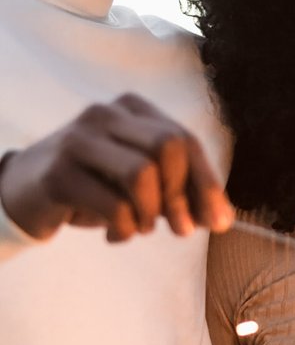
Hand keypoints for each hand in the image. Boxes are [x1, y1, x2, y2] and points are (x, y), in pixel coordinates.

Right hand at [0, 94, 232, 241]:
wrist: (22, 192)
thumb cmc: (93, 185)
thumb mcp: (139, 181)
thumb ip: (179, 190)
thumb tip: (221, 219)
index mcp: (132, 108)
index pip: (186, 139)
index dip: (207, 182)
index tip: (219, 221)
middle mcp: (105, 114)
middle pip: (169, 146)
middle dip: (183, 195)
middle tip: (182, 228)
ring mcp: (79, 140)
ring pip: (142, 172)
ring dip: (152, 213)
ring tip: (142, 228)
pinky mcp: (59, 173)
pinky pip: (113, 205)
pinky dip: (125, 229)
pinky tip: (117, 235)